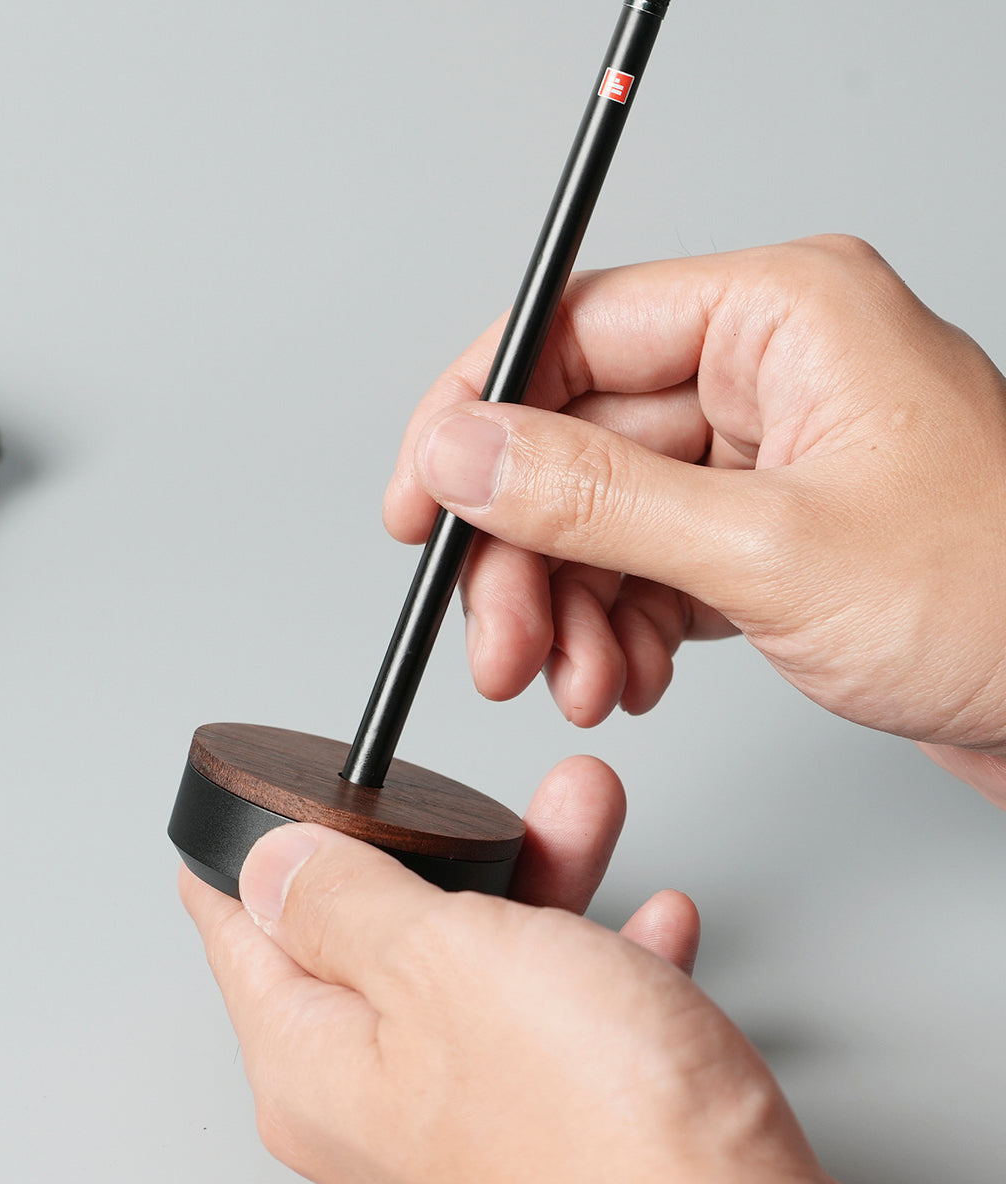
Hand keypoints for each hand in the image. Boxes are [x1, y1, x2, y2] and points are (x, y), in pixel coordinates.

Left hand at [181, 757, 847, 1183]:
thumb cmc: (597, 1122)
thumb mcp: (442, 960)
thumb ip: (344, 902)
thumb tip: (267, 864)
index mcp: (317, 1063)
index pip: (238, 931)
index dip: (250, 850)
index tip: (272, 799)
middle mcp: (380, 1098)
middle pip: (376, 933)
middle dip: (434, 847)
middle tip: (468, 794)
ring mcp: (469, 1111)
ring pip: (482, 957)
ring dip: (537, 878)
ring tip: (584, 813)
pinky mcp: (554, 1118)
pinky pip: (561, 1009)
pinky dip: (601, 957)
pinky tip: (649, 923)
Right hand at [384, 236, 1005, 804]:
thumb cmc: (1005, 607)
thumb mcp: (769, 551)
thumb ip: (597, 497)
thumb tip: (466, 450)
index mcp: (780, 316)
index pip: (572, 331)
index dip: (476, 418)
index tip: (420, 504)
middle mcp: (767, 372)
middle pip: (577, 440)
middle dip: (526, 555)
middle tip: (499, 645)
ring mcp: (765, 455)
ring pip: (603, 513)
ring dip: (569, 607)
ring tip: (576, 682)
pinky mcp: (765, 530)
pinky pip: (649, 561)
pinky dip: (621, 624)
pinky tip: (627, 675)